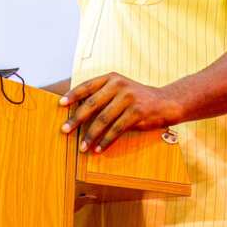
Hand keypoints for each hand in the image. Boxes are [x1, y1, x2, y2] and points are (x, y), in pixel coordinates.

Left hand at [59, 73, 183, 153]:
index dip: (73, 95)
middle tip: (64, 130)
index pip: (87, 86)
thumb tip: (77, 110)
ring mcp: (128, 98)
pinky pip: (116, 129)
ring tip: (82, 147)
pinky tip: (98, 149)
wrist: (165, 102)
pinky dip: (105, 141)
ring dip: (90, 135)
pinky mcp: (136, 112)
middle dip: (76, 118)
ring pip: (103, 119)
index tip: (60, 105)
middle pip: (92, 104)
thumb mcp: (120, 89)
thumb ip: (102, 95)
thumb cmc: (137, 98)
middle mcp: (119, 85)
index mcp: (112, 78)